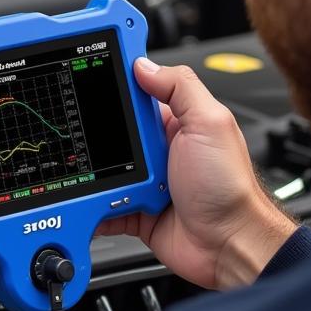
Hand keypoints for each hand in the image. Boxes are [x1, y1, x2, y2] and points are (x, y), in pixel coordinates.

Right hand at [97, 58, 297, 289]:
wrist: (228, 246)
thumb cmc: (228, 189)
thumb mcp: (210, 124)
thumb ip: (180, 89)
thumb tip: (144, 65)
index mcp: (176, 123)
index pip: (139, 93)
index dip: (117, 82)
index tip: (89, 72)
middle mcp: (158, 149)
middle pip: (111, 130)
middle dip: (98, 133)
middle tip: (94, 136)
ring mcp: (144, 180)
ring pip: (102, 167)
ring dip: (93, 171)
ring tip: (92, 171)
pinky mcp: (133, 209)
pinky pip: (102, 203)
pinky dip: (90, 204)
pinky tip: (82, 200)